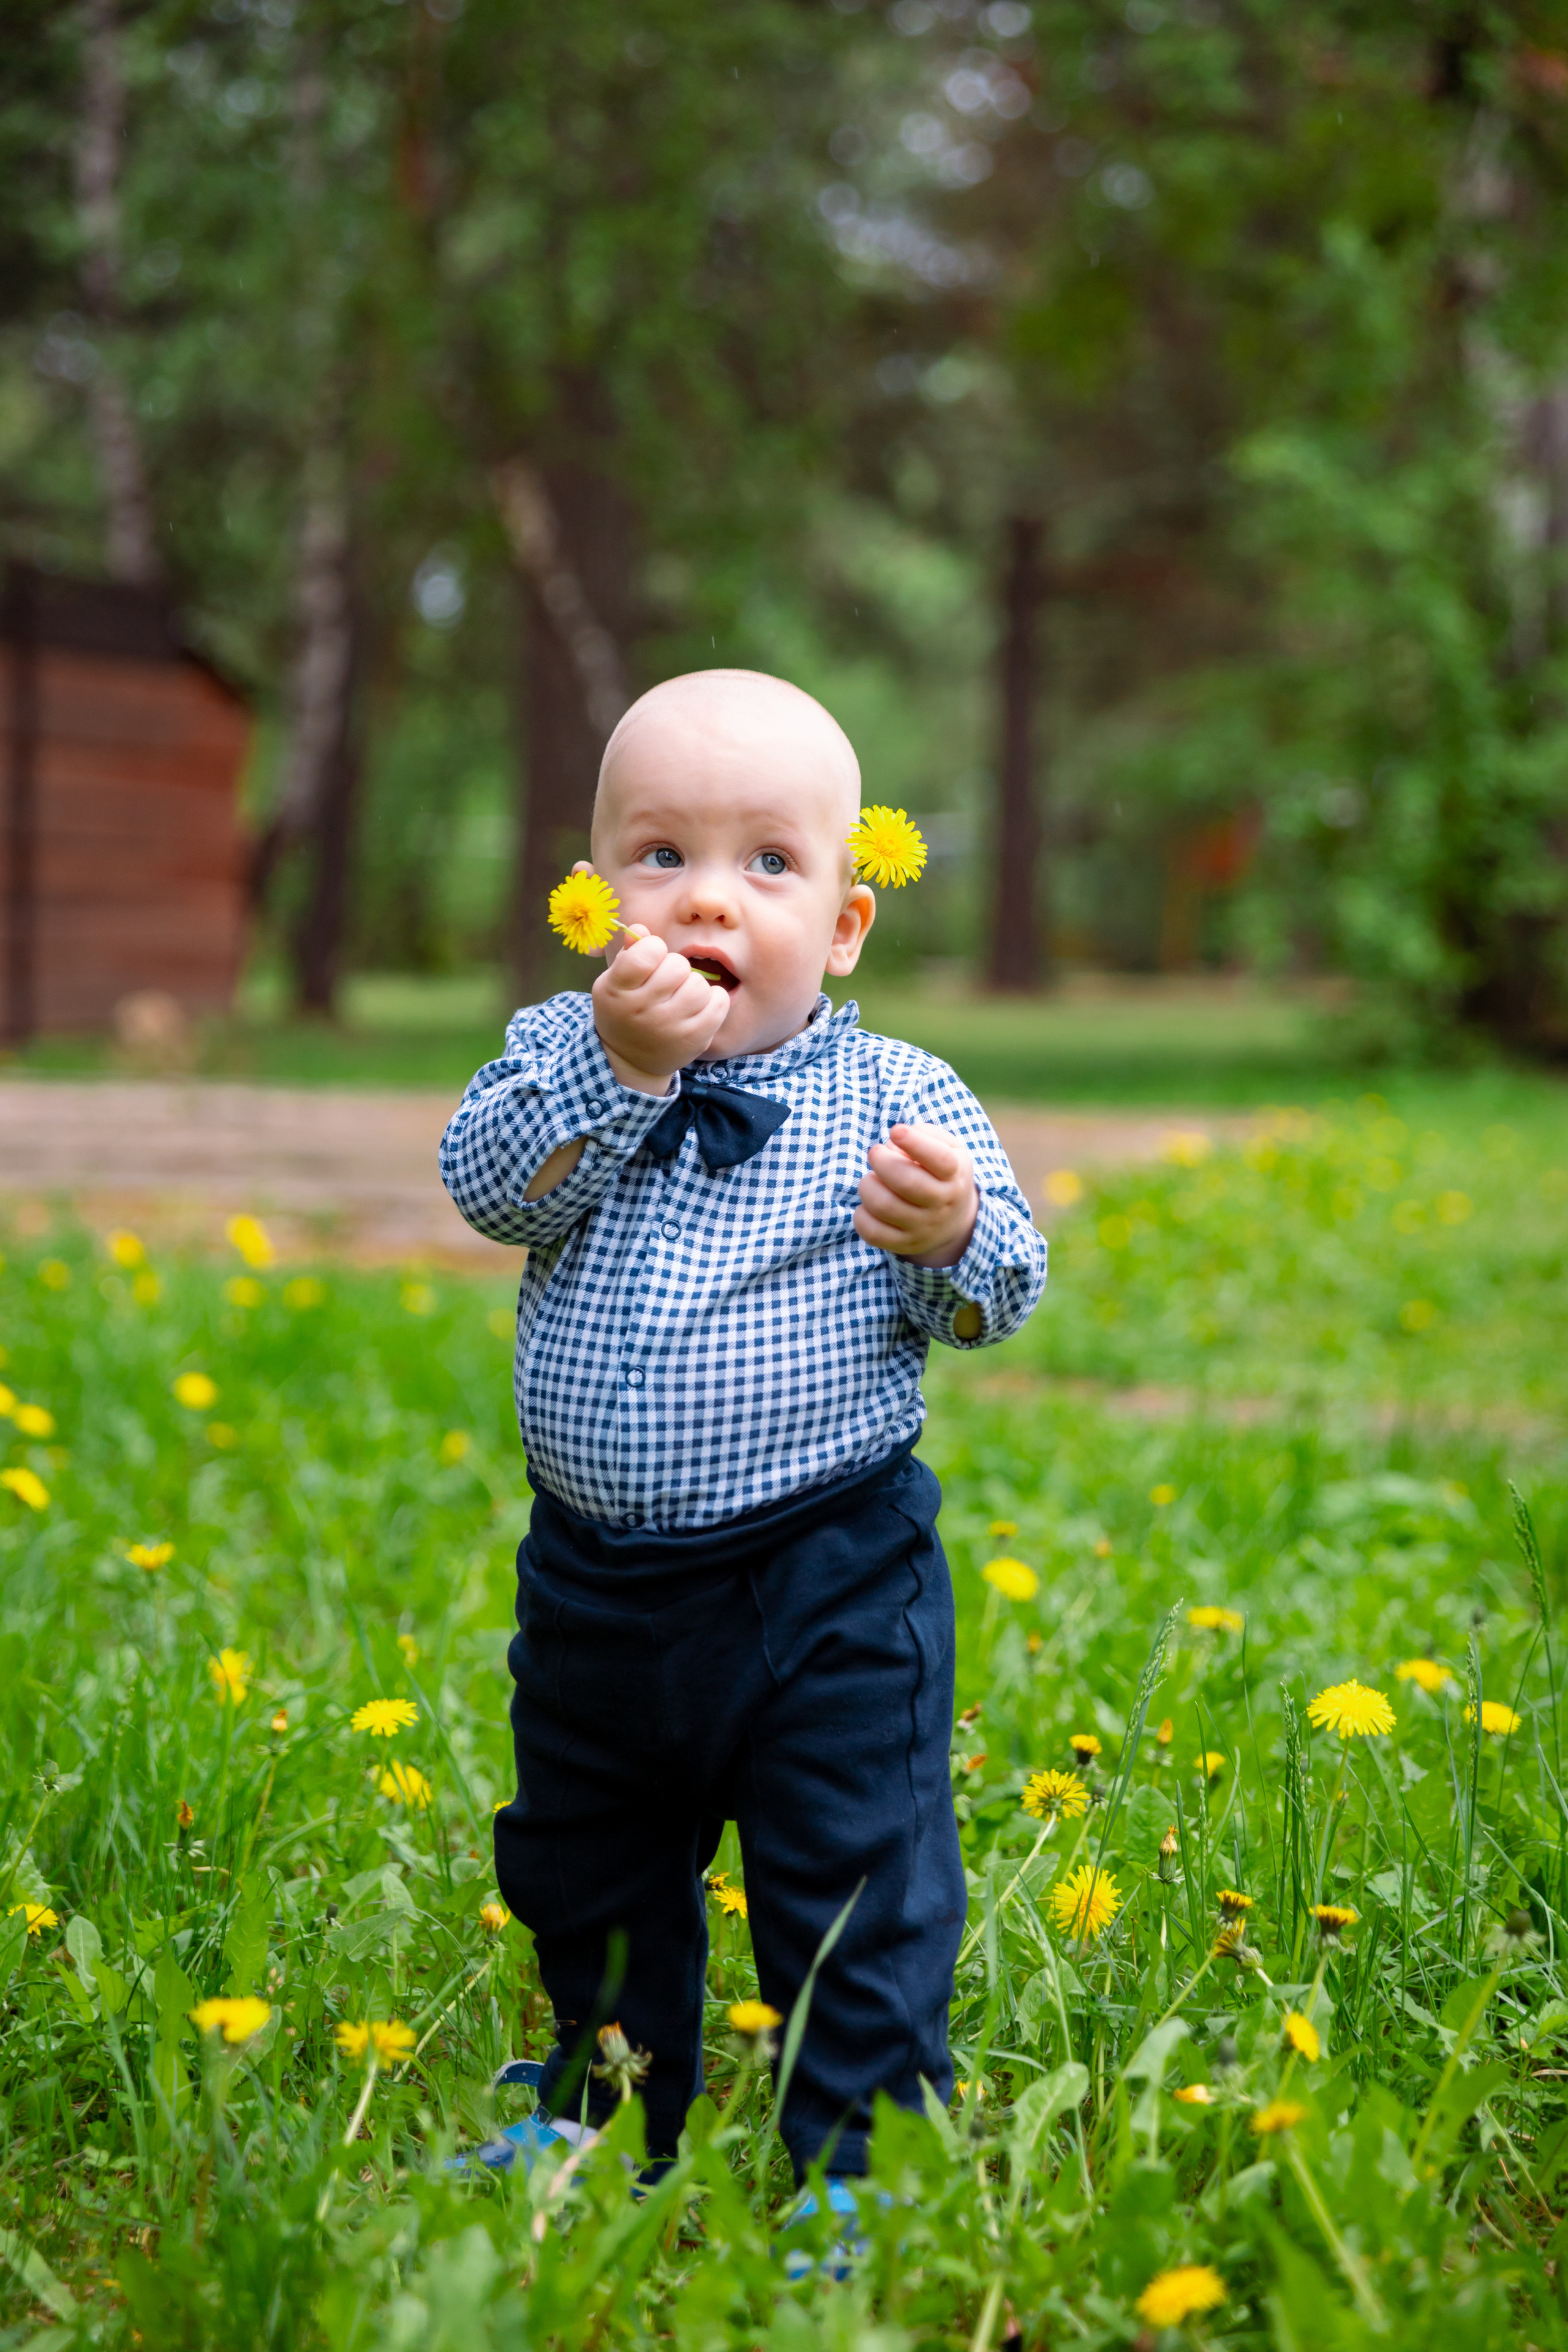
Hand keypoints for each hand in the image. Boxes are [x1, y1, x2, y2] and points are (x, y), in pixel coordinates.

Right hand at [592, 924, 728, 1092]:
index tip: (651, 959)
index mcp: (617, 990)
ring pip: (699, 984)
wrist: (631, 1061)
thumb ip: (629, 952)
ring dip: (694, 984)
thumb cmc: (625, 1010)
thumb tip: (641, 930)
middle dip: (675, 967)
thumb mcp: (615, 982)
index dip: (653, 948)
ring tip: (682, 995)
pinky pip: (719, 1002)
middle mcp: (641, 1010)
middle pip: (678, 966)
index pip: (647, 953)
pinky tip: (700, 1005)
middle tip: (668, 981)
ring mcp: (669, 1027)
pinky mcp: (694, 1039)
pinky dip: (714, 999)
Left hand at [855, 1123, 978, 1267]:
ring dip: (868, 1186)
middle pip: (907, 1182)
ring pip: (884, 1206)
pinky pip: (873, 1233)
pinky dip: (862, 1215)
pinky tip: (868, 1205)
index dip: (915, 1143)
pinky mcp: (904, 1244)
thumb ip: (925, 1134)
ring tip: (871, 1180)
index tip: (897, 1131)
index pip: (940, 1160)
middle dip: (881, 1161)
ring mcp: (923, 1227)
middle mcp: (942, 1204)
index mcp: (954, 1174)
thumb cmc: (941, 1173)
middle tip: (876, 1153)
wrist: (953, 1222)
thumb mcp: (947, 1147)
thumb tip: (896, 1141)